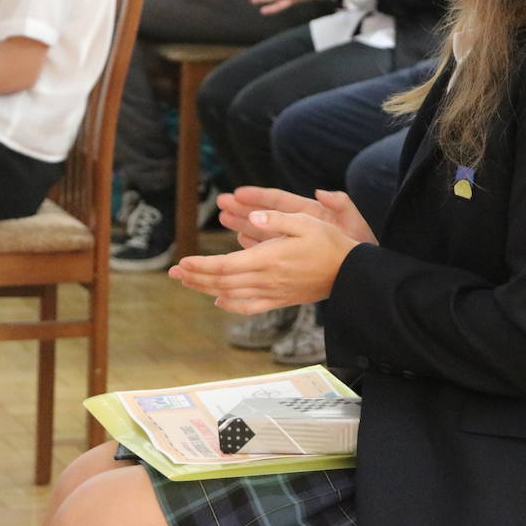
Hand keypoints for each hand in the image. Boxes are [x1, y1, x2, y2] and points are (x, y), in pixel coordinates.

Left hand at [169, 207, 361, 314]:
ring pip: (231, 294)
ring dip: (206, 289)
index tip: (182, 261)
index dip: (201, 265)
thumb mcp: (305, 222)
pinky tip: (220, 301)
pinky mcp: (281, 299)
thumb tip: (250, 218)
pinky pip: (250, 307)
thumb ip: (276, 220)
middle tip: (174, 272)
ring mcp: (273, 292)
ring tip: (188, 283)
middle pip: (222, 282)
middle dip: (195, 277)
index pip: (225, 265)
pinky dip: (231, 305)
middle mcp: (267, 279)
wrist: (351, 273)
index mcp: (269, 258)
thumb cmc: (330, 243)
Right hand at [217, 186, 376, 249]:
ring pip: (263, 231)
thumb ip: (339, 204)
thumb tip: (322, 192)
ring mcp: (293, 240)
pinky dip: (254, 245)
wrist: (363, 265)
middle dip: (243, 208)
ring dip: (243, 223)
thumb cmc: (359, 240)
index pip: (279, 201)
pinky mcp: (292, 255)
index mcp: (309, 212)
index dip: (258, 196)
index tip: (238, 192)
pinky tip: (240, 240)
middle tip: (222, 202)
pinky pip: (269, 249)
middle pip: (265, 214)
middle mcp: (298, 225)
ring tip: (224, 217)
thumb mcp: (353, 220)